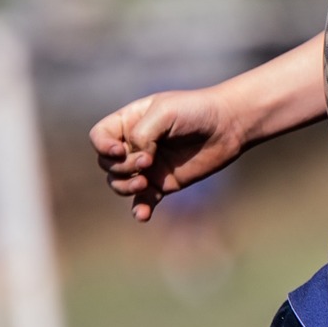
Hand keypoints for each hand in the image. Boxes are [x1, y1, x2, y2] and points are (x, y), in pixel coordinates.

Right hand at [90, 86, 243, 221]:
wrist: (228, 126)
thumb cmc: (196, 111)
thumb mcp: (164, 113)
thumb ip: (142, 134)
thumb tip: (137, 160)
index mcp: (129, 122)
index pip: (99, 137)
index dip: (103, 147)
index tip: (120, 150)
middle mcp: (134, 145)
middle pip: (106, 163)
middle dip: (122, 166)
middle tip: (149, 161)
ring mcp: (147, 166)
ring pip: (119, 183)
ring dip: (125, 186)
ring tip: (145, 183)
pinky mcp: (162, 184)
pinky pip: (143, 201)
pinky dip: (140, 209)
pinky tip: (143, 216)